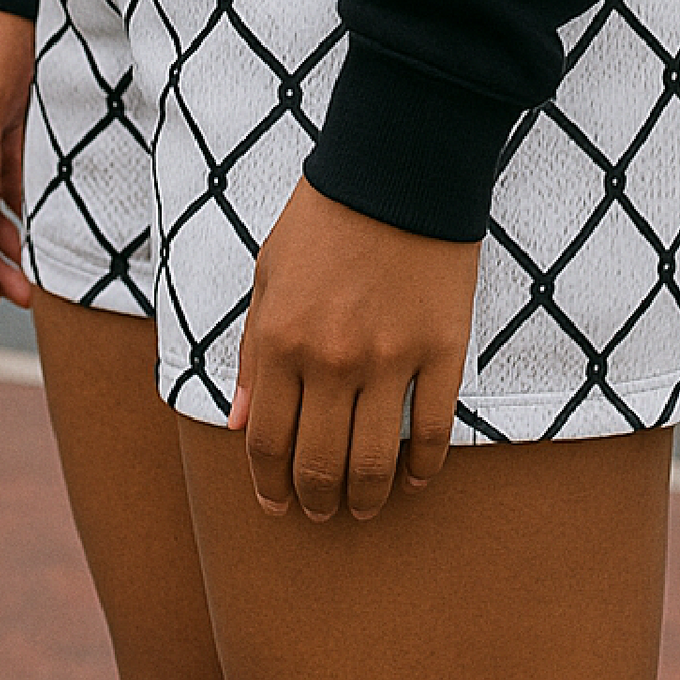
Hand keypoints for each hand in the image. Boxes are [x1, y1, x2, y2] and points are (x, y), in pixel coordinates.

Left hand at [229, 176, 478, 524]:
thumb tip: (237, 421)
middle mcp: (331, 359)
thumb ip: (252, 351)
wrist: (397, 166)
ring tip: (364, 505)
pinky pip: (433, 431)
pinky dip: (423, 467)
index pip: (267, 442)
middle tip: (321, 512)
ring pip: (375, 462)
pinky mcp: (442, 350)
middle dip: (316, 501)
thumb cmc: (325, 217)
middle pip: (319, 464)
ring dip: (367, 497)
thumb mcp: (268, 274)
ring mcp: (390, 358)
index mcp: (282, 339)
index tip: (276, 505)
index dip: (269, 486)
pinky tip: (416, 478)